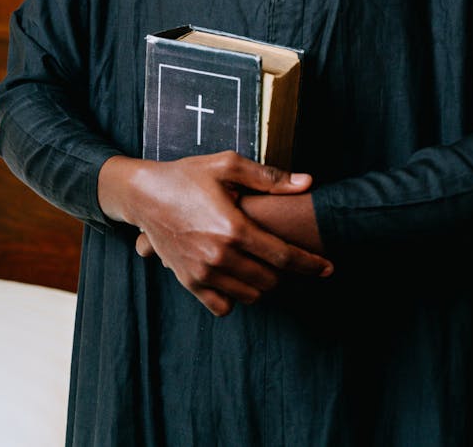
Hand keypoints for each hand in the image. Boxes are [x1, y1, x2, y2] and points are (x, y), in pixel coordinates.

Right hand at [98, 152, 331, 316]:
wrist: (144, 194)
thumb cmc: (187, 175)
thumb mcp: (227, 165)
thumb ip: (269, 177)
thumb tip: (307, 183)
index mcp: (234, 228)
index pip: (284, 257)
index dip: (311, 264)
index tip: (328, 267)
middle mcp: (220, 256)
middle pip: (271, 281)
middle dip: (286, 272)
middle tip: (287, 256)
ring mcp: (203, 273)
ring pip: (251, 295)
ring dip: (264, 284)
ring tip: (264, 263)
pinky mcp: (189, 282)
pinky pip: (223, 306)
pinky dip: (237, 295)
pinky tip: (239, 276)